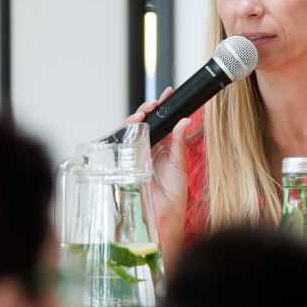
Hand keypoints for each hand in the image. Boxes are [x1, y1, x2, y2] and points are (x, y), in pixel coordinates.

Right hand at [127, 88, 189, 214]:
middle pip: (142, 122)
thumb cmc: (174, 192)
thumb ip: (179, 141)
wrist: (165, 212)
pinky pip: (121, 146)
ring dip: (134, 120)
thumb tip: (185, 121)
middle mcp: (147, 147)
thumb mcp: (179, 163)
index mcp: (162, 145)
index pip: (160, 121)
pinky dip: (123, 135)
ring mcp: (135, 154)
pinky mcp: (126, 163)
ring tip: (143, 113)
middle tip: (153, 103)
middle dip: (145, 110)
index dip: (161, 107)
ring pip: (129, 131)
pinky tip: (131, 128)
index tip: (167, 94)